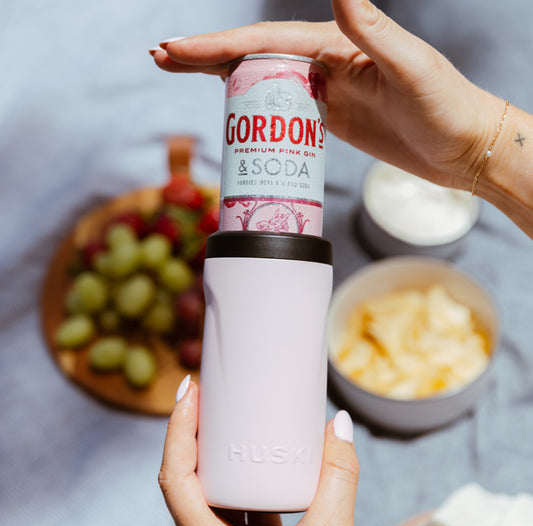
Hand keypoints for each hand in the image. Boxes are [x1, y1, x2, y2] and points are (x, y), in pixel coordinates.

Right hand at [151, 0, 503, 191]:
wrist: (461, 148)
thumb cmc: (446, 109)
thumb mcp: (412, 69)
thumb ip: (374, 30)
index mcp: (339, 44)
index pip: (267, 41)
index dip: (220, 46)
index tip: (179, 51)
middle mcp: (327, 62)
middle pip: (254, 55)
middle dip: (206, 56)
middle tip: (161, 57)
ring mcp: (326, 92)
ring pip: (263, 80)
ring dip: (222, 80)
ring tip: (182, 76)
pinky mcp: (330, 120)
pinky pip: (281, 112)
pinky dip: (253, 109)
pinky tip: (231, 111)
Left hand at [158, 378, 358, 525]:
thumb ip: (338, 482)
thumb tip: (339, 425)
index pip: (176, 480)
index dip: (177, 431)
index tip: (190, 391)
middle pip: (189, 477)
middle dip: (195, 432)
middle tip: (211, 394)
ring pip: (213, 492)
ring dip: (218, 454)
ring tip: (232, 418)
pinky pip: (239, 506)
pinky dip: (245, 477)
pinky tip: (258, 459)